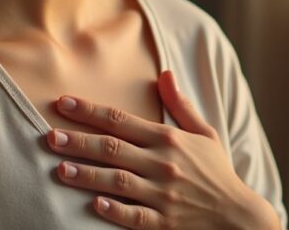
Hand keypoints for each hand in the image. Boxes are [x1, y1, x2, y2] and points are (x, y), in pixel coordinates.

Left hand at [46, 70, 278, 229]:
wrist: (239, 217)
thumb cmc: (217, 173)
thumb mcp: (205, 134)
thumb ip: (181, 105)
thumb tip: (165, 73)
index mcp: (169, 140)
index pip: (122, 120)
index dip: (90, 110)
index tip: (63, 102)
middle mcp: (163, 165)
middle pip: (113, 148)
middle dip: (78, 141)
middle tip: (49, 136)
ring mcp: (163, 196)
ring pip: (117, 182)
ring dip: (87, 175)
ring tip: (60, 169)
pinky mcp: (164, 223)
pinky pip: (135, 217)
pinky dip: (115, 210)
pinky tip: (94, 205)